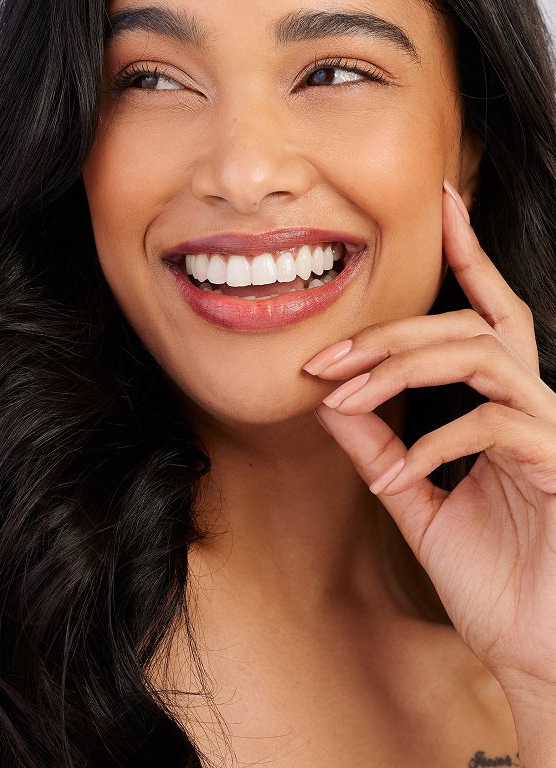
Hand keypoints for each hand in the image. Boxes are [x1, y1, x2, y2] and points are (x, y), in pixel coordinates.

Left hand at [303, 179, 555, 696]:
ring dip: (402, 369)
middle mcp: (534, 403)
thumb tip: (330, 400)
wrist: (540, 654)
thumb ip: (379, 446)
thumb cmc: (492, 577)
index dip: (467, 253)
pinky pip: (493, 422)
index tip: (442, 201)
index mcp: (504, 403)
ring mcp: (551, 430)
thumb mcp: (416, 499)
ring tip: (344, 396)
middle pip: (466, 328)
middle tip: (322, 359)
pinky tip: (399, 474)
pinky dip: (436, 442)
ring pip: (479, 355)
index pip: (486, 313)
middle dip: (390, 333)